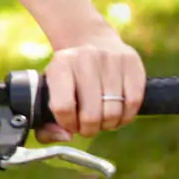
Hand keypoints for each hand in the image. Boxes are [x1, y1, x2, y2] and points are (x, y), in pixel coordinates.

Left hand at [38, 24, 145, 141]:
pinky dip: (126, 116)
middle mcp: (85, 59)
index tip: (70, 125)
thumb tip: (65, 138)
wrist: (91, 40)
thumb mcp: (48, 91)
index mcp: (60, 65)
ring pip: (113, 112)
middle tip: (87, 127)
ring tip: (102, 120)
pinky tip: (117, 113)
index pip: (63, 108)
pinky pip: (133, 102)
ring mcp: (111, 59)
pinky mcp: (132, 62)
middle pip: (91, 114)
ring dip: (108, 125)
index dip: (68, 124)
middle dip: (89, 129)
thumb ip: (45, 123)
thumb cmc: (68, 76)